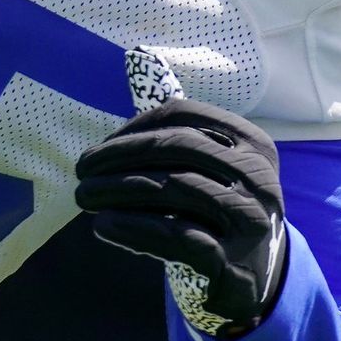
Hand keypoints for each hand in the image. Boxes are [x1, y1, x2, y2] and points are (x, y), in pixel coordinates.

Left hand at [74, 99, 287, 338]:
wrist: (253, 282)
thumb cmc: (215, 214)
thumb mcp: (209, 168)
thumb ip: (177, 126)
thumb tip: (137, 58)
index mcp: (252, 143)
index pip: (182, 115)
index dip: (132, 128)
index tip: (99, 150)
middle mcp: (259, 176)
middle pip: (176, 147)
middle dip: (118, 157)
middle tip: (80, 173)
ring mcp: (251, 220)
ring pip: (174, 188)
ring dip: (117, 191)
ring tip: (84, 198)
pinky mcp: (235, 263)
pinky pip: (176, 236)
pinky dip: (134, 228)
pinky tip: (105, 227)